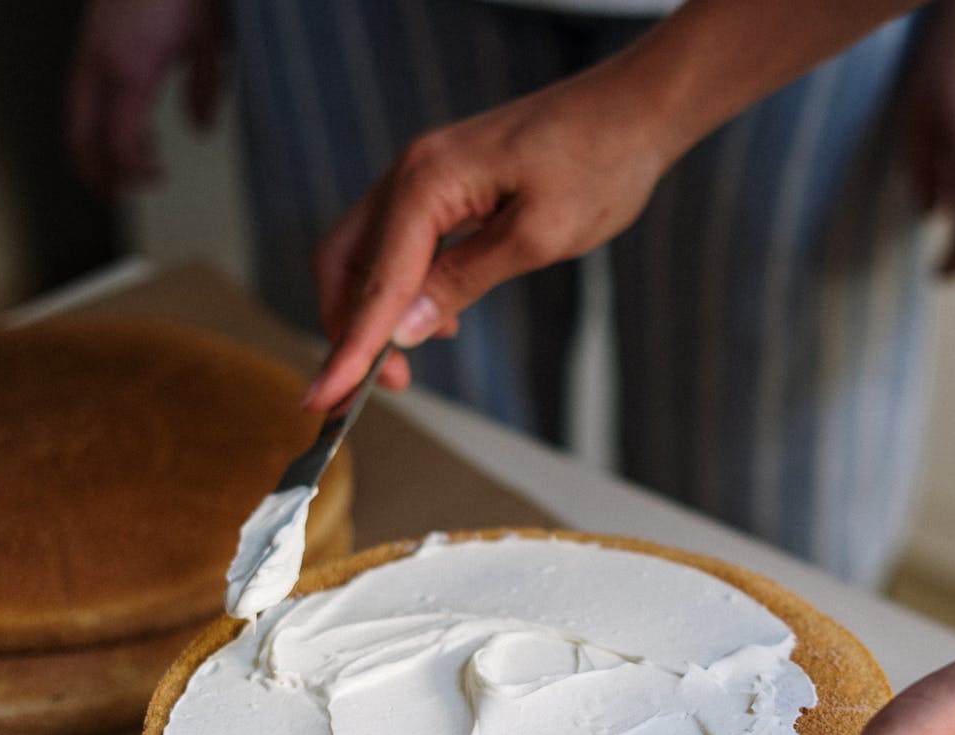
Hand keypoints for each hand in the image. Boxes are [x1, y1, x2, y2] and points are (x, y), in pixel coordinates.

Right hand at [66, 0, 224, 192]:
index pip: (120, 141)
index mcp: (133, 69)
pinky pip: (80, 90)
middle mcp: (101, 63)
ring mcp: (89, 50)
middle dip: (95, 171)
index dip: (133, 170)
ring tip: (119, 166)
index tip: (155, 178)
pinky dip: (94, 118)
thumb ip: (205, 87)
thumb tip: (200, 128)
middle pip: (80, 134)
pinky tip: (124, 120)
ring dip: (91, 146)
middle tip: (115, 194)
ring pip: (73, 113)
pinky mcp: (89, 39)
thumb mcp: (211, 38)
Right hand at [304, 69, 672, 410]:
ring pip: (366, 255)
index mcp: (426, 183)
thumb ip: (463, 281)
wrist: (629, 113)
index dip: (350, 348)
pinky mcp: (443, 186)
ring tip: (406, 365)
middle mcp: (410, 174)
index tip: (326, 401)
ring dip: (374, 313)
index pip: (374, 282)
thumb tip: (405, 330)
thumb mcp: (536, 237)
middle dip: (350, 330)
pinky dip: (402, 288)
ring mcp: (423, 177)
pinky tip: (438, 321)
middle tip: (380, 387)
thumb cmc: (596, 165)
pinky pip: (400, 243)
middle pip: (345, 263)